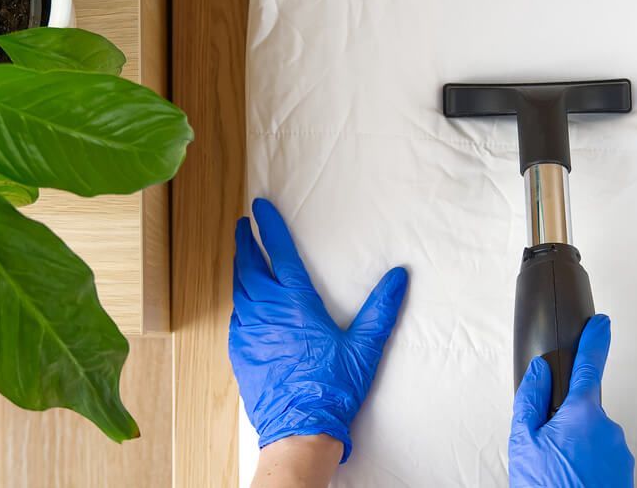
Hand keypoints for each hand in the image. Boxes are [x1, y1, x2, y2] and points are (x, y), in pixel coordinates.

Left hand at [229, 198, 408, 462]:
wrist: (299, 430)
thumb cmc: (332, 388)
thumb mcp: (364, 348)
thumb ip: (381, 309)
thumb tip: (399, 276)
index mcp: (295, 303)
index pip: (279, 253)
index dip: (271, 227)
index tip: (260, 207)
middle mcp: (266, 311)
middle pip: (250, 265)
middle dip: (247, 242)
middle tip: (245, 226)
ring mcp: (249, 331)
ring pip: (240, 289)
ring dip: (241, 268)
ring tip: (244, 257)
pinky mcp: (240, 351)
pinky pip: (237, 316)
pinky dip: (240, 301)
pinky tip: (245, 303)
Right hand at [509, 314, 634, 487]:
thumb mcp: (524, 442)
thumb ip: (532, 400)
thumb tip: (541, 373)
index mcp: (583, 415)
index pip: (590, 366)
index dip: (596, 340)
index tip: (602, 323)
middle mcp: (609, 430)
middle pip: (583, 412)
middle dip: (565, 423)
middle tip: (545, 451)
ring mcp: (620, 455)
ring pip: (592, 438)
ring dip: (576, 449)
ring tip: (557, 474)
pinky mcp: (625, 476)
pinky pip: (602, 459)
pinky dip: (586, 467)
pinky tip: (571, 481)